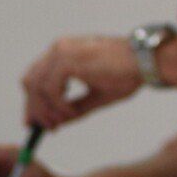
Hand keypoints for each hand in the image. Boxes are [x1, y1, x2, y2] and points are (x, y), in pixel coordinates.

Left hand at [22, 35, 140, 129]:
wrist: (146, 61)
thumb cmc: (126, 74)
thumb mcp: (95, 96)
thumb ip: (73, 107)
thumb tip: (55, 123)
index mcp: (63, 52)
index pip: (36, 76)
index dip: (32, 101)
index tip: (35, 122)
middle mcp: (58, 49)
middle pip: (30, 82)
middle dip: (34, 108)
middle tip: (45, 128)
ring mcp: (61, 52)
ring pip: (37, 87)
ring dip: (47, 110)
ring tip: (63, 122)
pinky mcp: (67, 60)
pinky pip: (50, 90)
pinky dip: (58, 106)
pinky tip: (72, 113)